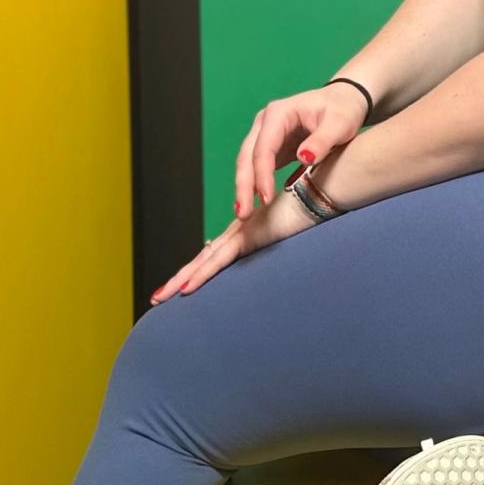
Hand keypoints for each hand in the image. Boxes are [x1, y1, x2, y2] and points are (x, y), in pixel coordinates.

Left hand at [150, 178, 325, 303]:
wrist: (325, 187)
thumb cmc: (320, 203)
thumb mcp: (302, 225)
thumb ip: (293, 232)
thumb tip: (294, 238)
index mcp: (252, 229)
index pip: (219, 252)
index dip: (201, 266)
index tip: (186, 280)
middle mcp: (243, 231)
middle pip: (204, 258)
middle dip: (180, 277)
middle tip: (158, 295)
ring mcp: (244, 233)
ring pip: (204, 262)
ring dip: (181, 279)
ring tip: (159, 296)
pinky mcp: (250, 237)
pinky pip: (220, 260)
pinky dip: (201, 275)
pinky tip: (185, 288)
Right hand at [233, 83, 367, 218]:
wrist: (345, 101)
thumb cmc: (343, 110)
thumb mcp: (340, 124)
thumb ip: (322, 141)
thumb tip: (303, 157)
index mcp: (278, 113)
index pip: (264, 147)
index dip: (262, 174)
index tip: (266, 198)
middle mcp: (265, 123)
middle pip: (247, 155)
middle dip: (244, 185)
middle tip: (243, 213)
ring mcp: (266, 135)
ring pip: (248, 163)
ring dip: (245, 188)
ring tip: (244, 213)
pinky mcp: (272, 148)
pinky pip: (258, 168)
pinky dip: (255, 185)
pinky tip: (254, 205)